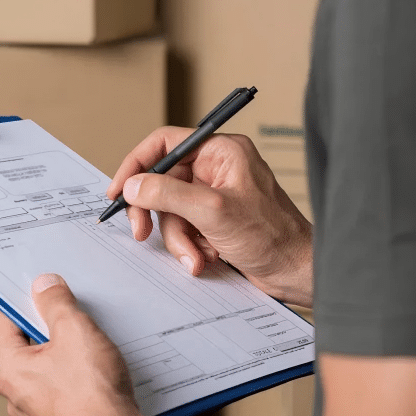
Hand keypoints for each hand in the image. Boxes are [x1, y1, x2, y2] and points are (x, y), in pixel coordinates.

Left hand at [0, 273, 206, 415]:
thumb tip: (45, 287)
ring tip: (91, 345)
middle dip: (50, 324)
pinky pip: (65, 387)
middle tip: (72, 313)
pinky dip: (78, 375)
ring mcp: (38, 411)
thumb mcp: (75, 331)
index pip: (4, 319)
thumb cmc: (92, 399)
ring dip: (67, 351)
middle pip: (28, 342)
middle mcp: (16, 393)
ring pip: (49, 366)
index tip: (36, 285)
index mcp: (8, 369)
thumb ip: (56, 303)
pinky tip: (99, 370)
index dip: (22, 297)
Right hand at [107, 126, 312, 306]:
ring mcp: (212, 195)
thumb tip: (133, 185)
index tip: (119, 190)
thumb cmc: (272, 236)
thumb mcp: (212, 211)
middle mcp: (215, 168)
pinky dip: (188, 246)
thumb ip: (168, 194)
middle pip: (161, 182)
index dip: (137, 164)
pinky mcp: (211, 219)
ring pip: (169, 211)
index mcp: (220, 151)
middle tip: (141, 231)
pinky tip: (207, 256)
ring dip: (177, 238)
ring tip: (196, 256)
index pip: (165, 143)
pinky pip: (182, 227)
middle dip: (156, 213)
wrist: (295, 272)